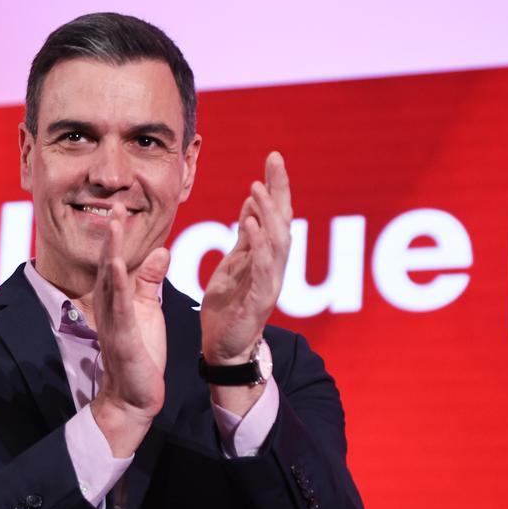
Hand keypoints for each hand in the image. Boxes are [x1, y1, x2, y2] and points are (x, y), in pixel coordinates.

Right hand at [91, 204, 169, 456]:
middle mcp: (110, 307)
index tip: (122, 207)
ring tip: (113, 226)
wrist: (135, 396)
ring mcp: (113, 322)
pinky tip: (117, 268)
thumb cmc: (140, 352)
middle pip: (109, 264)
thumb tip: (161, 249)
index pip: (117, 260)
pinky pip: (119, 310)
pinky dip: (117, 287)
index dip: (119, 235)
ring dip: (112, 253)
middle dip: (112, 235)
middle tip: (114, 205)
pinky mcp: (123, 339)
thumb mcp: (147, 309)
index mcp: (118, 299)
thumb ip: (150, 280)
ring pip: (110, 282)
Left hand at [200, 151, 292, 365]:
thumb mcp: (234, 264)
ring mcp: (270, 284)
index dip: (277, 186)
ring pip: (278, 243)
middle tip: (274, 162)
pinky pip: (262, 270)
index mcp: (267, 256)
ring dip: (269, 214)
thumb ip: (246, 237)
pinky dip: (258, 246)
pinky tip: (249, 226)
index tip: (274, 158)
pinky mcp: (258, 302)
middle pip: (284, 222)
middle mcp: (275, 267)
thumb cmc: (229, 308)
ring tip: (258, 189)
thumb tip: (253, 203)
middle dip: (280, 191)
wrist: (222, 350)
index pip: (276, 215)